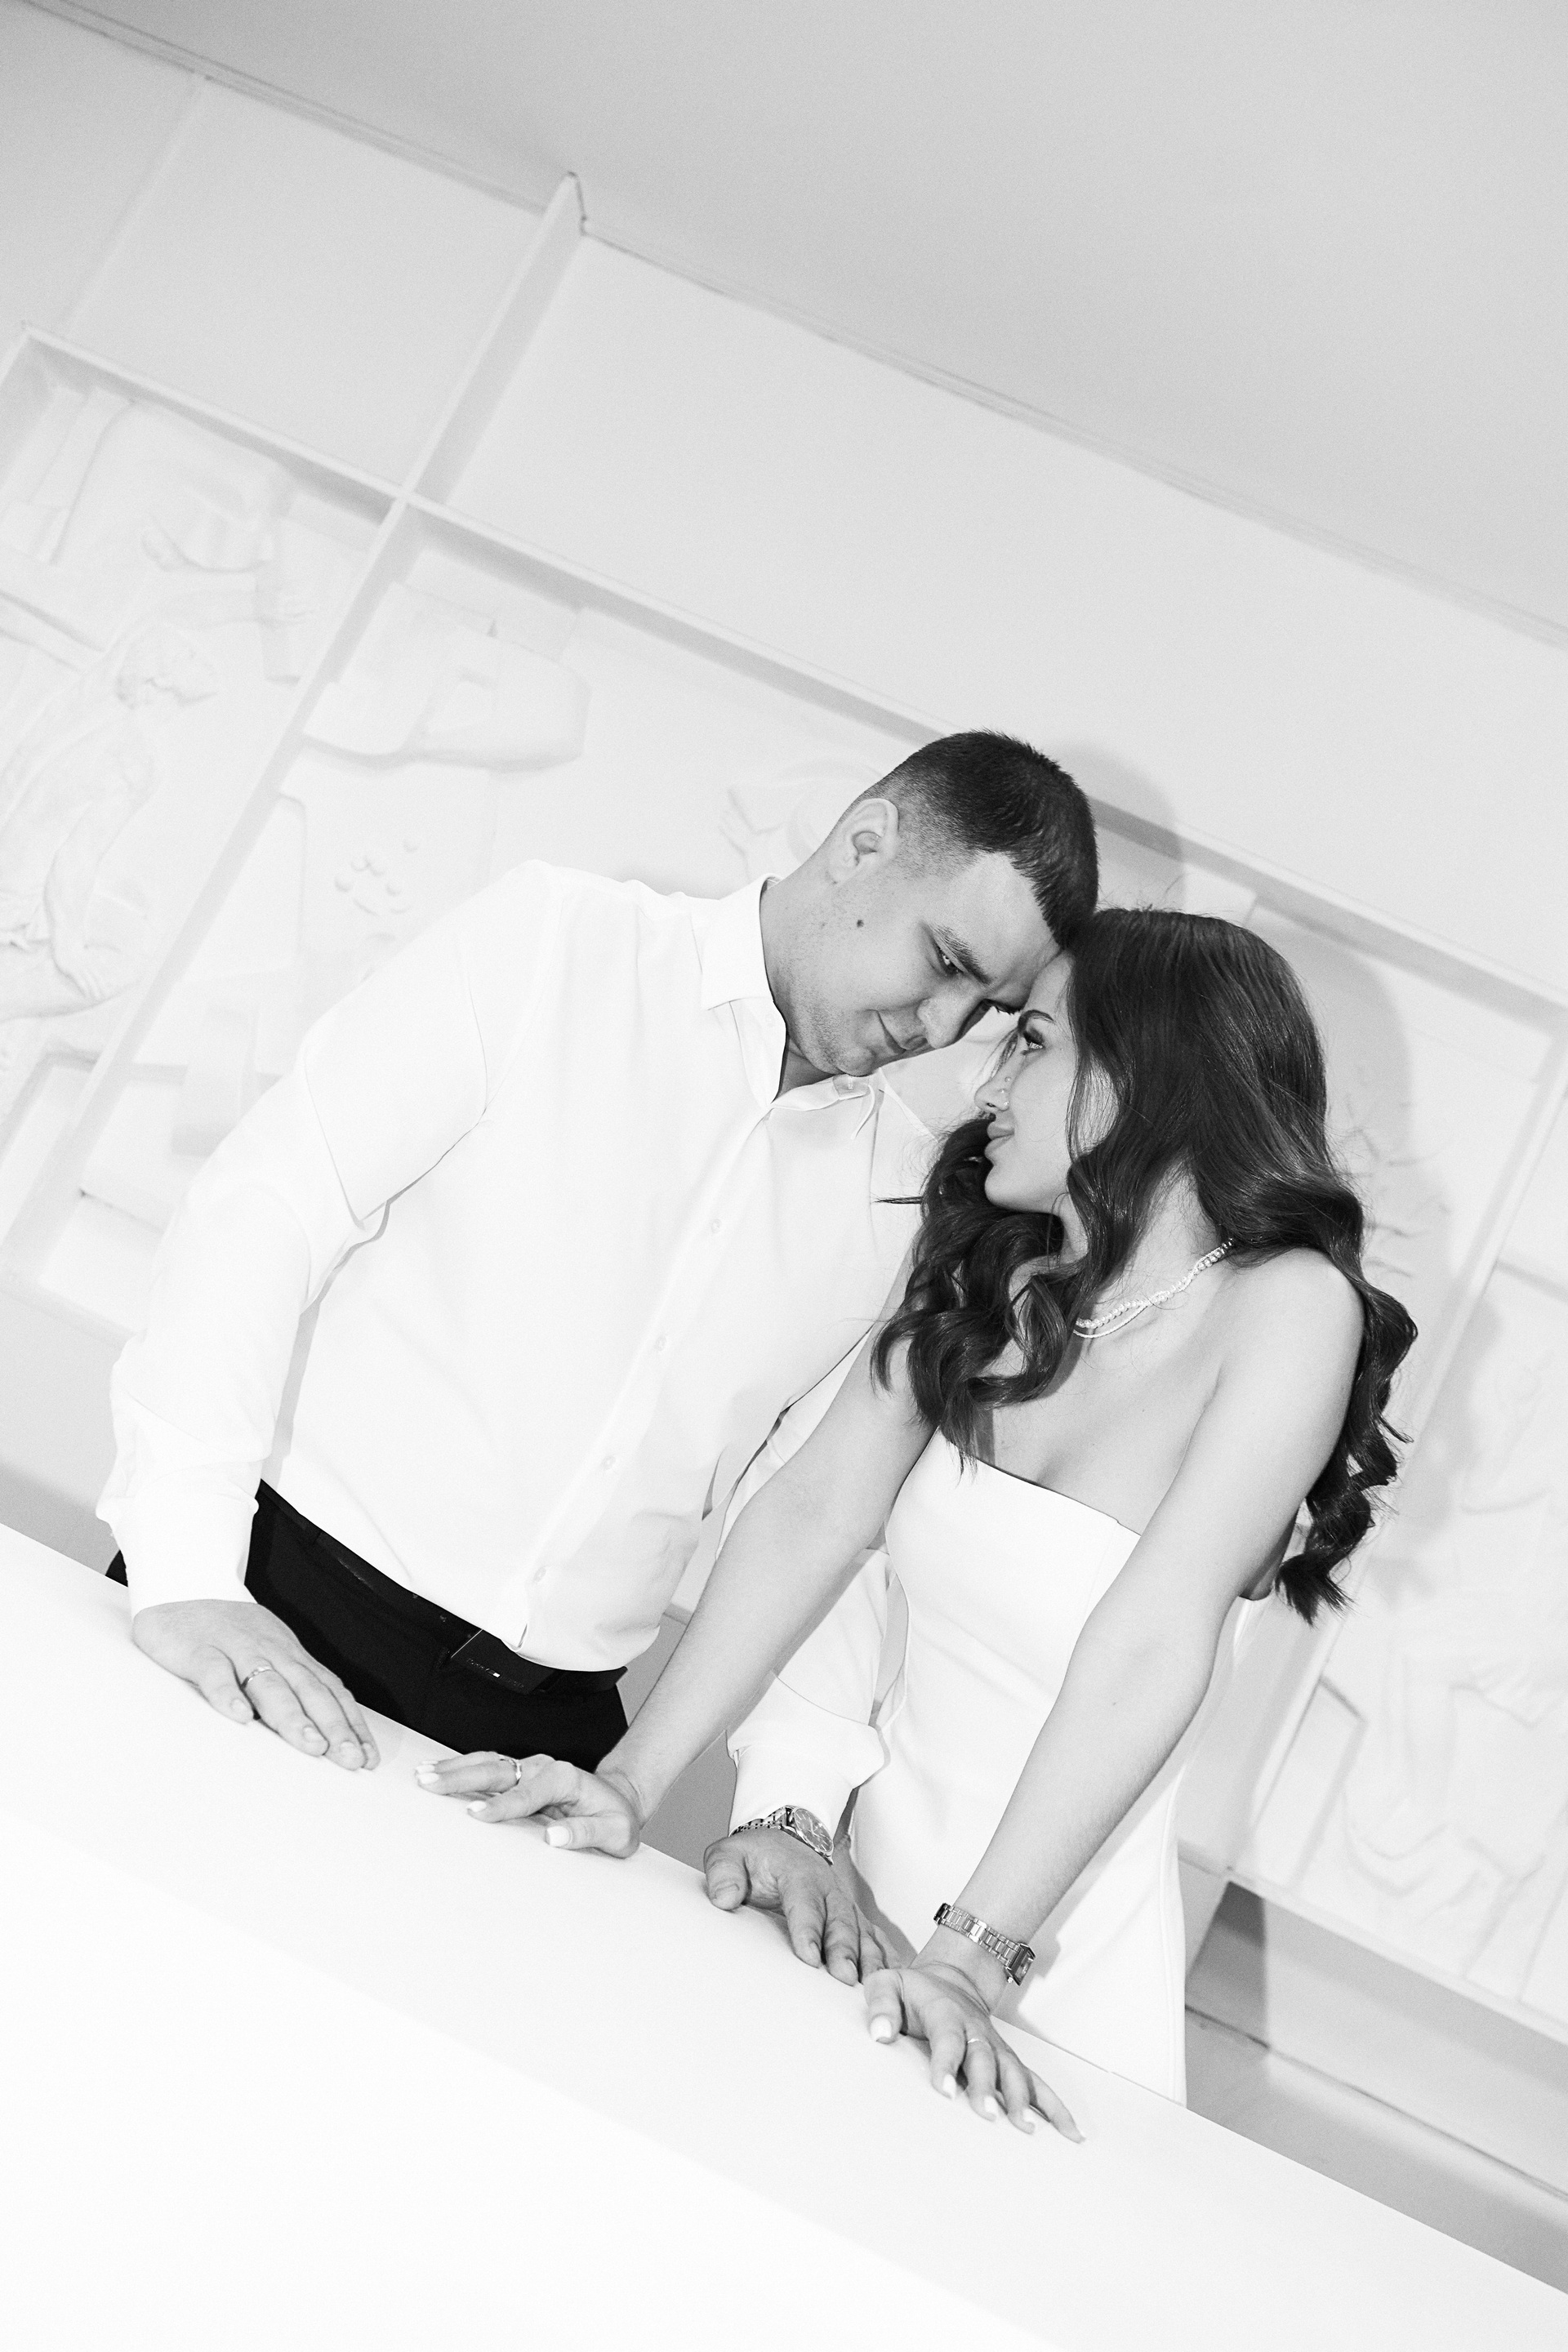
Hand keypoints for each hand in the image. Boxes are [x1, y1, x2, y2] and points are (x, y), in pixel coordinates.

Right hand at [131, 1598, 377, 1769]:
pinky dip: (227, 1693)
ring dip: (292, 1715)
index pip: (329, 1691)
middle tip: (350, 1758)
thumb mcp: (268, 1659)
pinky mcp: (200, 1650)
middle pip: (308, 1690)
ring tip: (311, 1745)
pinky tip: (240, 1716)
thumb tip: (325, 1735)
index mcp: (290, 1656)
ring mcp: (236, 1648)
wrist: (179, 1600)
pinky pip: (215, 1672)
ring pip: (269, 1683)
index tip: (368, 1756)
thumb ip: (292, 1690)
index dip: (351, 1723)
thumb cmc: (230, 1638)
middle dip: (333, 1725)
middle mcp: (271, 1651)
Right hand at [414, 1750, 644, 1855]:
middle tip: (431, 1784)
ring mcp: (528, 1769)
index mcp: (565, 1779)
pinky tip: (438, 1771)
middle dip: (462, 1777)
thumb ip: (588, 1834)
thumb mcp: (616, 1832)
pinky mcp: (519, 1775)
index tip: (476, 1815)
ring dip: (455, 1769)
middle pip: (498, 1770)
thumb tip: (555, 1837)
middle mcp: (542, 1768)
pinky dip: (461, 1768)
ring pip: (488, 1764)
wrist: (618, 1798)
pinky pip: (487, 1767)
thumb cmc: (616, 1819)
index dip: (502, 1805)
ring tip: (424, 1775)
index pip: (528, 1793)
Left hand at [703, 1827, 892, 1984]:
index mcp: (798, 1873)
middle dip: (843, 1951)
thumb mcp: (729, 1854)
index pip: (804, 1902)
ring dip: (869, 1960)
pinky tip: (893, 1982)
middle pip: (840, 1921)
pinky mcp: (854, 1918)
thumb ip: (724, 1872)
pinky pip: (875, 1938)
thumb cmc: (756, 1856)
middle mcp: (828, 1889)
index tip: (808, 1956)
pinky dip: (886, 1959)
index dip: (808, 1928)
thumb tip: (723, 1898)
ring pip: (863, 1933)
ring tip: (874, 1989)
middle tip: (844, 1979)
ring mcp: (844, 1904)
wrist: (782, 1843)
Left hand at [862, 1954, 1081, 2140]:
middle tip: (987, 2117)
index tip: (944, 2091)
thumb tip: (879, 2035)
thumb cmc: (913, 1990)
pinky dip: (1055, 2106)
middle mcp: (977, 2030)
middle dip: (987, 2088)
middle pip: (985, 2059)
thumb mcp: (887, 1984)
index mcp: (945, 2012)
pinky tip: (1071, 2131)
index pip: (947, 2037)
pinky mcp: (1008, 2060)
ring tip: (1027, 2129)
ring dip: (1022, 2099)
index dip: (947, 2063)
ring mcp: (997, 2046)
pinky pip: (1035, 2082)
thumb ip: (880, 2005)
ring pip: (1014, 2071)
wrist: (950, 1979)